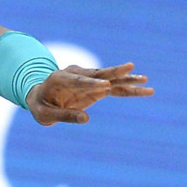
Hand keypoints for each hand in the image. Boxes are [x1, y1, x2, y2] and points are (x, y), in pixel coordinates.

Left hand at [26, 63, 152, 125]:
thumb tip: (86, 119)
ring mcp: (88, 79)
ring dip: (127, 80)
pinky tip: (146, 90)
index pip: (78, 80)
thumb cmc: (41, 106)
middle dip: (114, 72)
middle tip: (130, 67)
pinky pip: (115, 88)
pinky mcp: (97, 86)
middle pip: (98, 74)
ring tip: (145, 80)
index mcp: (60, 78)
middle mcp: (76, 74)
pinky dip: (128, 89)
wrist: (41, 97)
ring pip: (110, 79)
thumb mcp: (45, 115)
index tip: (105, 86)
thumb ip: (64, 116)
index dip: (92, 83)